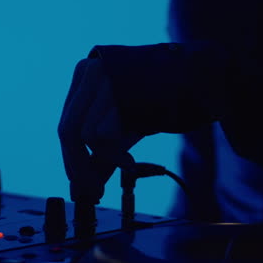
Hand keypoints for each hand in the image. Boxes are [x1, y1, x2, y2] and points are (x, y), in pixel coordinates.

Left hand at [58, 56, 145, 203]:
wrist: (196, 77)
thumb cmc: (159, 100)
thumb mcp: (124, 122)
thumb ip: (101, 150)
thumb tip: (82, 187)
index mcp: (84, 75)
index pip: (66, 124)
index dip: (70, 159)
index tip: (78, 184)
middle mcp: (90, 72)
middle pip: (68, 130)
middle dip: (78, 167)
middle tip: (92, 191)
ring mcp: (105, 78)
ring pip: (85, 134)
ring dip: (105, 159)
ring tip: (126, 164)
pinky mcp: (121, 89)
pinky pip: (104, 133)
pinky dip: (114, 155)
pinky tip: (129, 160)